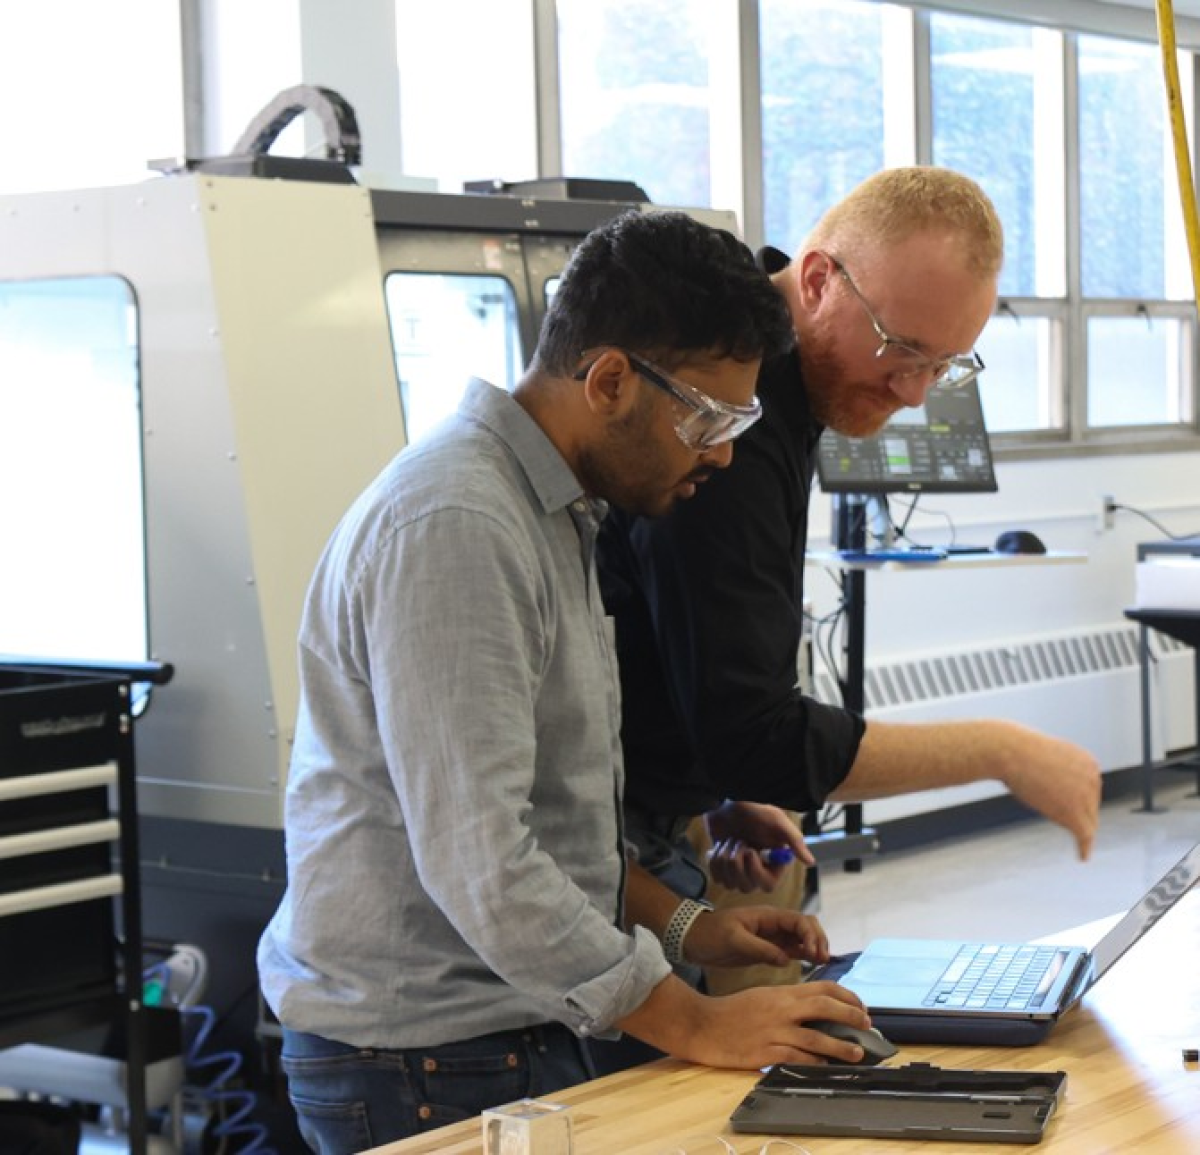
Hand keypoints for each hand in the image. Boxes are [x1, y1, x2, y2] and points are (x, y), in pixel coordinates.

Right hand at [619, 976, 873, 1068]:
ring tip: (857, 1053)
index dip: (846, 996)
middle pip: (826, 1007)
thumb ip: (787, 1001)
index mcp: (781, 992)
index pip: (822, 987)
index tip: (860, 1006)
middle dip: (852, 1016)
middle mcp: (782, 1008)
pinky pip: (799, 1057)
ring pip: (818, 1036)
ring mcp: (775, 1030)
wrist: (703, 1024)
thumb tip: (814, 1009)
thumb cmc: (731, 1011)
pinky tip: (826, 1067)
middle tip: (868, 1025)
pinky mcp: (767, 1051)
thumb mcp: (762, 996)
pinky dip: (816, 1062)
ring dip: (842, 1046)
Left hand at [681, 906, 829, 968]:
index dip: (812, 935)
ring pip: (801, 938)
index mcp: (767, 916)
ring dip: (813, 947)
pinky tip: (811, 965)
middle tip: (823, 960)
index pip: (799, 920)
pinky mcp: (767, 949)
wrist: (693, 940)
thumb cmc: (711, 935)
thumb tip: (786, 959)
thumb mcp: (734, 940)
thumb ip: (760, 949)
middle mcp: (773, 925)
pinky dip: (804, 955)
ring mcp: (772, 937)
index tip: (816, 954)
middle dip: (817, 939)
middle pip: (805, 926)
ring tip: (822, 963)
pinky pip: (791, 949)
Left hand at [704, 801, 813, 891]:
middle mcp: (758, 871)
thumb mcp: (778, 821)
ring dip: (725, 858)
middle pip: (745, 887)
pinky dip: (715, 861)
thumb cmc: (756, 810)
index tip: (750, 850)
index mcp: (774, 864)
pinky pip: (716, 878)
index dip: (755, 871)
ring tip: (731, 840)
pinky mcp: (723, 869)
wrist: (730, 803)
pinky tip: (720, 846)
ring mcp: (739, 872)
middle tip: (739, 839)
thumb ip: (794, 841)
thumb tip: (811, 862)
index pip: (766, 885)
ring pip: (729, 884)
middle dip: (737, 860)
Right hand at [997, 725, 1100, 859]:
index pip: (1091, 790)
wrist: (1007, 751)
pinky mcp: (1074, 813)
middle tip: (1075, 831)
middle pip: (1091, 807)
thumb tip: (1050, 786)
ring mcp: (1085, 796)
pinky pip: (1084, 835)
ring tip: (1078, 844)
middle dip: (1080, 816)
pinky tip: (1082, 856)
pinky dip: (1084, 847)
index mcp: (1088, 763)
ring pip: (1087, 822)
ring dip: (1079, 831)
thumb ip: (1053, 771)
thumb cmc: (1015, 750)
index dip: (1079, 802)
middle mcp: (1093, 778)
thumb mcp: (1042, 757)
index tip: (1075, 813)